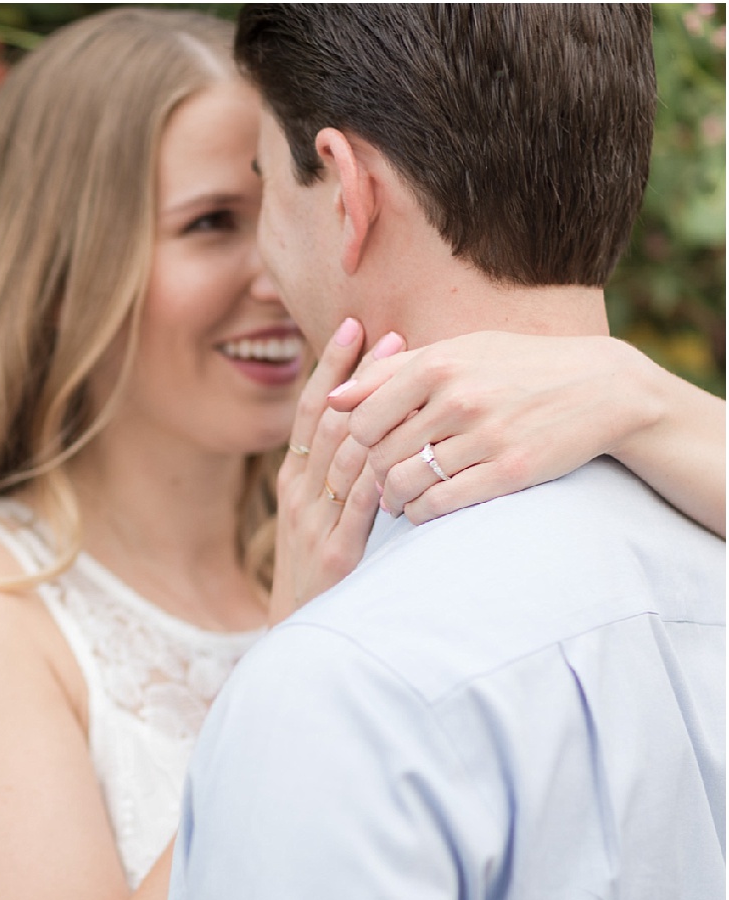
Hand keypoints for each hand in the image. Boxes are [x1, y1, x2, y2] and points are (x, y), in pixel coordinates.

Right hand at [270, 319, 398, 623]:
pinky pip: (362, 501)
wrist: (300, 636)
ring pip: (347, 454)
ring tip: (413, 379)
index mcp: (294, 479)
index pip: (313, 410)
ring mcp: (316, 520)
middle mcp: (300, 492)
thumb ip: (338, 478)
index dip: (333, 367)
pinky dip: (387, 469)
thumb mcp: (318, 519)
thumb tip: (370, 430)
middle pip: (332, 421)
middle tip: (392, 335)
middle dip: (362, 377)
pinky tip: (411, 444)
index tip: (357, 327)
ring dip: (381, 412)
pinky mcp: (337, 551)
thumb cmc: (320, 573)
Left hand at [325, 332, 657, 523]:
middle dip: (372, 474)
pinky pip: (440, 503)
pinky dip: (422, 512)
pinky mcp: (509, 472)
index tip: (368, 448)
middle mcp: (457, 399)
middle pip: (379, 454)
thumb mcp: (457, 351)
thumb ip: (391, 372)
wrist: (600, 387)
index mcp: (437, 364)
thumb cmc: (516, 366)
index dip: (356, 441)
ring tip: (397, 499)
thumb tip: (333, 399)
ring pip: (405, 483)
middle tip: (380, 481)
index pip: (361, 419)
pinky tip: (425, 509)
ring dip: (392, 499)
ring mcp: (485, 437)